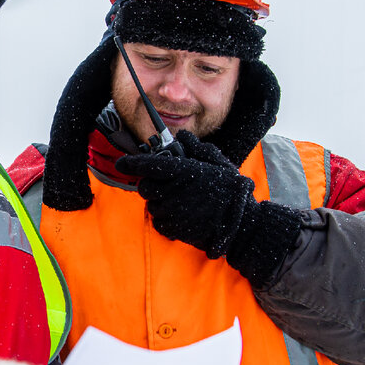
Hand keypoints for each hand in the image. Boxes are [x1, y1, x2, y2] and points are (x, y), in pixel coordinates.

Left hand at [115, 130, 253, 257]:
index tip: (122, 163)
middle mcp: (174, 190)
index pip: (148, 164)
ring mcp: (173, 211)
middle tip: (164, 185)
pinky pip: (158, 222)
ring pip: (151, 205)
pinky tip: (179, 215)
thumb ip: (196, 148)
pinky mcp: (174, 229)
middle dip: (150, 185)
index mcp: (183, 171)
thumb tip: (182, 135)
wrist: (241, 224)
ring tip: (178, 202)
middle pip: (145, 187)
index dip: (131, 163)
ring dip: (159, 202)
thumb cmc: (231, 191)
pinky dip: (164, 219)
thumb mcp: (217, 163)